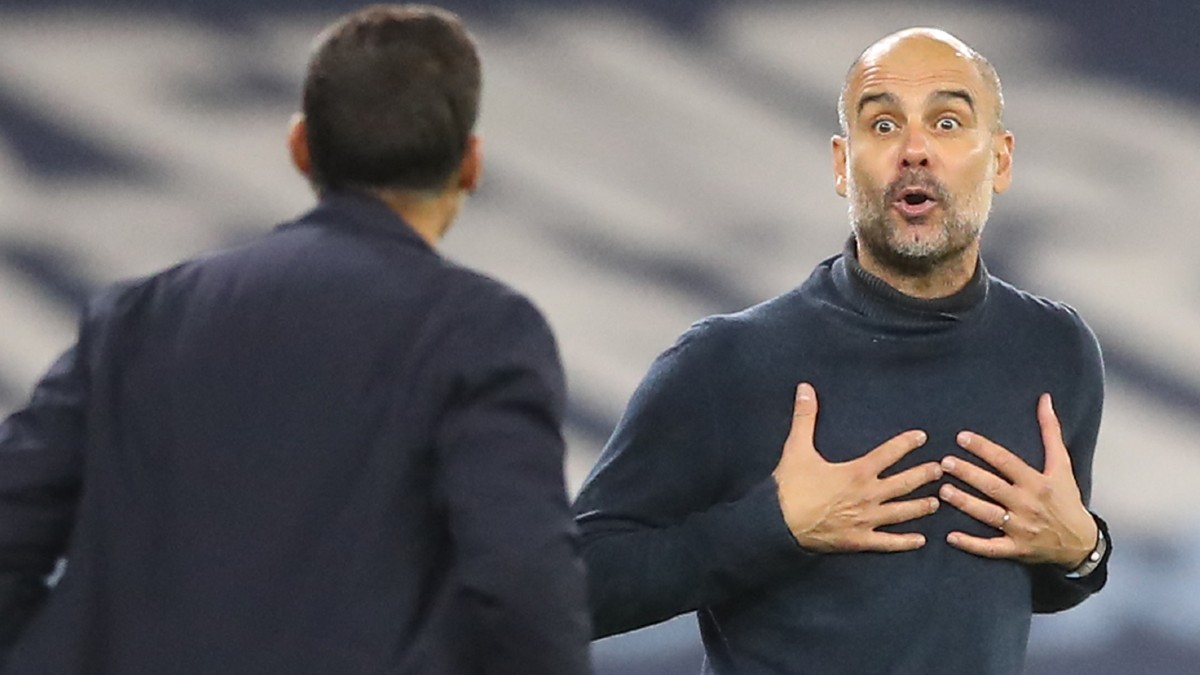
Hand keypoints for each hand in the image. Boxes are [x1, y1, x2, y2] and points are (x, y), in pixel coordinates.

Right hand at [772, 383, 941, 552]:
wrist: (778, 524)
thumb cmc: (789, 486)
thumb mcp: (796, 448)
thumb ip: (805, 417)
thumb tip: (805, 388)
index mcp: (857, 472)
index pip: (889, 453)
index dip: (907, 443)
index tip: (922, 437)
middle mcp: (868, 495)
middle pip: (904, 484)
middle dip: (924, 475)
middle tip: (941, 469)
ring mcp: (866, 520)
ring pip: (902, 513)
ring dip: (922, 506)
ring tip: (937, 501)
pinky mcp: (859, 541)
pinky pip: (888, 543)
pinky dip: (906, 542)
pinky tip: (921, 540)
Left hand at [938, 393, 1097, 567]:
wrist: (1081, 542)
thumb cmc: (1066, 498)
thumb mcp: (1062, 465)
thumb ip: (1050, 431)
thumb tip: (1044, 398)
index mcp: (1037, 482)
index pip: (1006, 461)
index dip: (984, 448)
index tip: (961, 437)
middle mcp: (1027, 504)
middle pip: (993, 487)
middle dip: (968, 474)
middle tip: (944, 462)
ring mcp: (1020, 528)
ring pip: (987, 515)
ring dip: (964, 503)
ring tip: (942, 491)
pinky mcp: (1016, 549)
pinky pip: (990, 548)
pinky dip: (971, 544)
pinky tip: (950, 536)